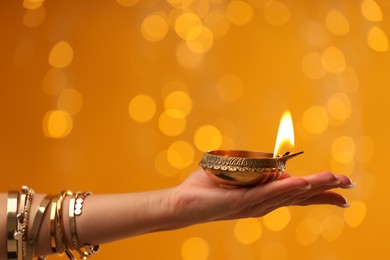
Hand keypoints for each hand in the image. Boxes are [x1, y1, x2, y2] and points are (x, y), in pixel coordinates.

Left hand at [170, 169, 353, 226]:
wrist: (182, 204)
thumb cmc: (206, 188)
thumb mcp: (236, 175)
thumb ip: (254, 169)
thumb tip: (270, 162)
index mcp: (262, 198)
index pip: (297, 196)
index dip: (319, 194)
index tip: (342, 192)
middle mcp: (262, 204)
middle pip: (300, 196)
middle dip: (325, 190)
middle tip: (349, 184)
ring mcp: (253, 205)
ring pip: (288, 194)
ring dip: (312, 186)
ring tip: (334, 179)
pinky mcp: (240, 202)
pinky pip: (266, 194)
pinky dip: (285, 188)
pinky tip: (301, 182)